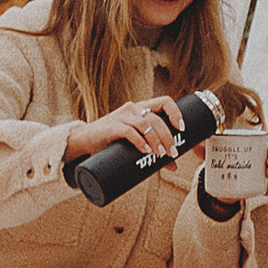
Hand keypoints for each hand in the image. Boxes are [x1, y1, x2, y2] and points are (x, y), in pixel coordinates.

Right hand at [63, 96, 183, 163]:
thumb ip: (154, 151)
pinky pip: (129, 131)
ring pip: (145, 124)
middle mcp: (132, 109)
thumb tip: (174, 166)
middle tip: (172, 153)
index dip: (176, 113)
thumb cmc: (112, 143)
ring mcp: (121, 116)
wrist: (85, 143)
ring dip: (156, 140)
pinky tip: (144, 150)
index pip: (164, 101)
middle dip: (167, 136)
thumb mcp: (135, 144)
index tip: (182, 129)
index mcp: (140, 109)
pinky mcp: (111, 127)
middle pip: (156, 118)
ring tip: (160, 154)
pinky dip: (139, 141)